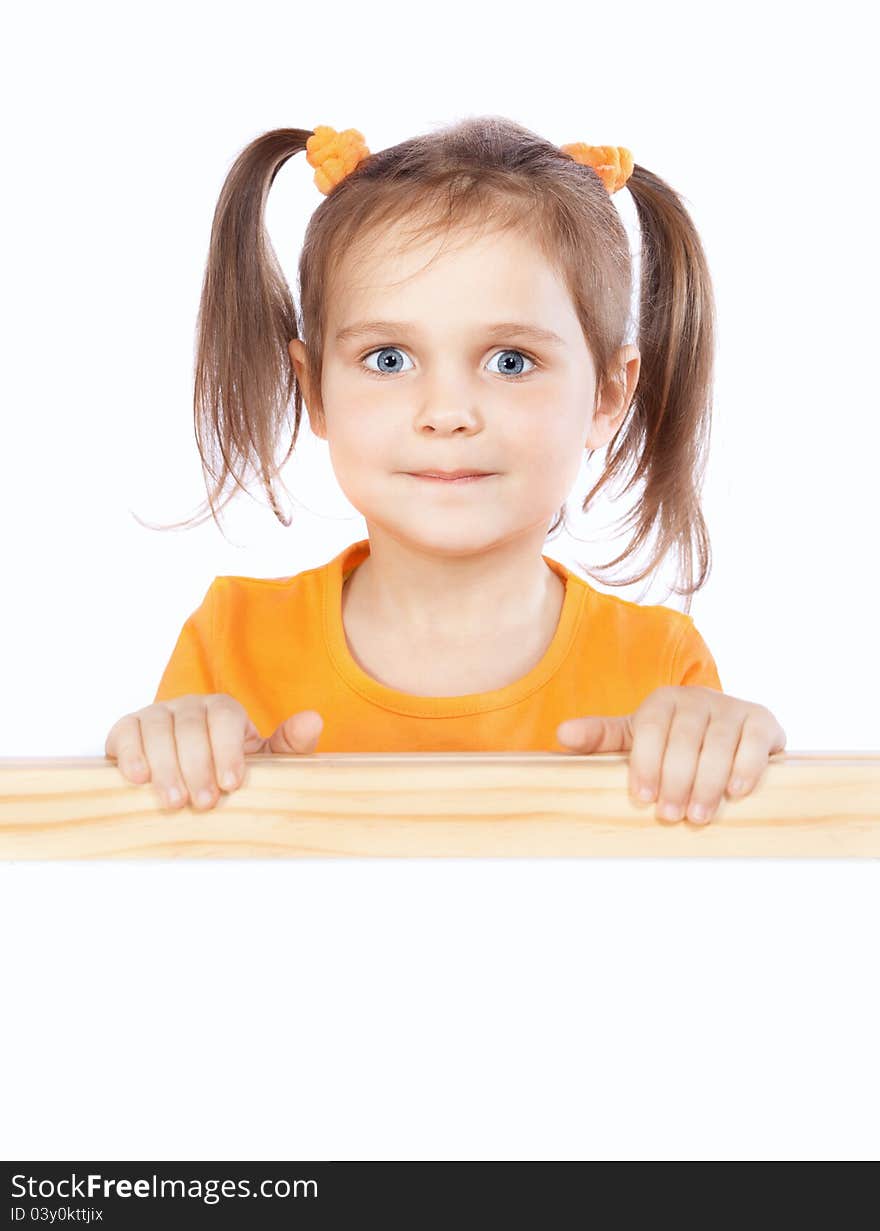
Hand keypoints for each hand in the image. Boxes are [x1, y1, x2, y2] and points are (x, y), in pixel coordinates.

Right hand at [105, 695, 322, 810]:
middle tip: (203, 803)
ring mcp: (157, 715)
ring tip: (174, 801)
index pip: (225, 719)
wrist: (190, 772)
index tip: (231, 783)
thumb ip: (288, 744)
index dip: (228, 750)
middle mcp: (190, 706)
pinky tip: (138, 778)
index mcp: (224, 710)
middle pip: (190, 727)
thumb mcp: (264, 759)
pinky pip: (125, 733)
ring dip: (164, 766)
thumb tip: (313, 720)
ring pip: (156, 729)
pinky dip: (130, 754)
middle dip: (197, 766)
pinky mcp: (128, 729)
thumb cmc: (230, 766)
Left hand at [555, 686, 786, 824]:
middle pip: (686, 737)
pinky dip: (746, 766)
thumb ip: (601, 737)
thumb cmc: (672, 743)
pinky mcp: (762, 720)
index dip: (646, 762)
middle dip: (677, 779)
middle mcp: (697, 698)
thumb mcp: (634, 739)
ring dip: (709, 782)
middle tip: (671, 815)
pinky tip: (736, 792)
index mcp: (662, 701)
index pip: (651, 728)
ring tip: (699, 815)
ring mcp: (731, 707)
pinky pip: (755, 741)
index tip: (643, 796)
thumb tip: (562, 735)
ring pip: (720, 742)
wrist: (725, 733)